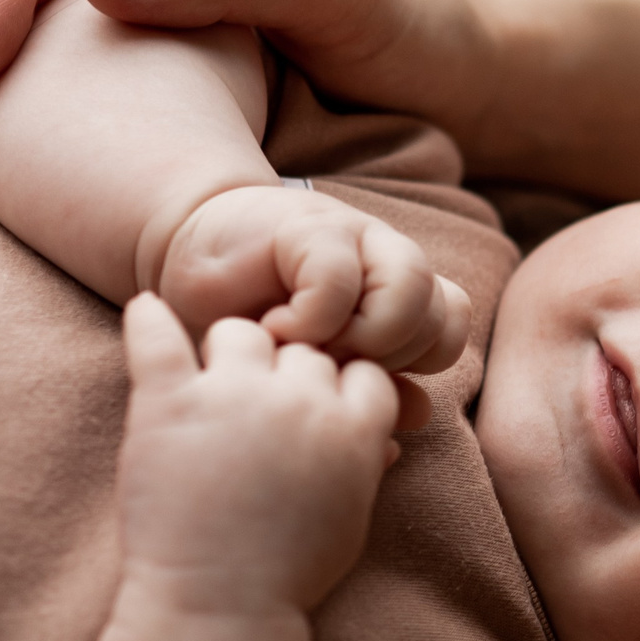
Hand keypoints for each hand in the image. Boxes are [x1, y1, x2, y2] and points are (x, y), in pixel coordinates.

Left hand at [116, 299, 399, 616]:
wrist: (219, 608)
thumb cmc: (289, 573)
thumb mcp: (350, 521)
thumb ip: (367, 466)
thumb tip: (387, 440)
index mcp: (354, 429)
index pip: (363, 369)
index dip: (340, 385)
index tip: (317, 407)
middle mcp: (300, 400)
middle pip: (302, 349)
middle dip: (285, 373)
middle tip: (258, 409)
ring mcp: (233, 396)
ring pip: (241, 332)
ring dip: (230, 353)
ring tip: (211, 390)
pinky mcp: (168, 402)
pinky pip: (156, 335)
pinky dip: (147, 320)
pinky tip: (145, 311)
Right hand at [162, 185, 469, 378]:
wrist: (193, 248)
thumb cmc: (248, 316)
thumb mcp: (311, 365)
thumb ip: (366, 388)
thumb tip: (420, 414)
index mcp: (395, 293)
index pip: (446, 335)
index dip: (411, 368)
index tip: (353, 383)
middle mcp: (384, 261)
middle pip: (435, 320)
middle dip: (384, 362)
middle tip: (326, 368)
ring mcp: (354, 237)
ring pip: (410, 290)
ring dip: (360, 338)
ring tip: (309, 351)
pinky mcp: (311, 226)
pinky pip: (340, 279)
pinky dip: (311, 319)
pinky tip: (274, 330)